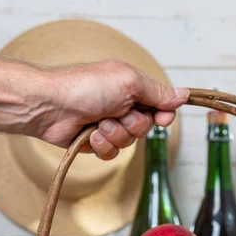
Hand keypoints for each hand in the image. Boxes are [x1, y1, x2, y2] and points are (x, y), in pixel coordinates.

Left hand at [34, 60, 188, 159]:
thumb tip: (184, 94)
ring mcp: (109, 125)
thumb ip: (158, 92)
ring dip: (114, 135)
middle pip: (146, 127)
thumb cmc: (86, 87)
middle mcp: (123, 106)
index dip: (163, 115)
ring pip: (129, 143)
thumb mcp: (129, 82)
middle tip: (116, 114)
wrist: (51, 106)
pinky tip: (89, 135)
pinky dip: (102, 145)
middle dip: (132, 124)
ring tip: (98, 123)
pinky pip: (112, 153)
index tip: (161, 118)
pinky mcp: (96, 142)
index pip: (161, 106)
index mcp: (133, 88)